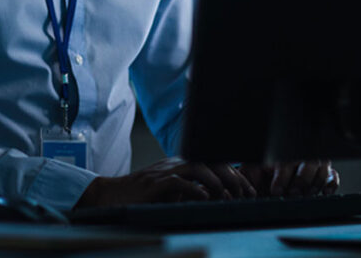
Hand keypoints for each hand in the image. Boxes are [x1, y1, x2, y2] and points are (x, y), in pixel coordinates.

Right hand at [74, 157, 256, 207]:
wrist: (113, 195)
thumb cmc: (142, 197)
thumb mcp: (171, 192)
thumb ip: (191, 191)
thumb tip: (215, 198)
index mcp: (181, 164)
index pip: (212, 162)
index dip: (233, 174)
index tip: (247, 190)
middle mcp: (175, 163)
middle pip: (210, 161)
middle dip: (232, 176)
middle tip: (245, 194)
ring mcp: (165, 171)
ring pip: (198, 168)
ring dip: (217, 182)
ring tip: (228, 197)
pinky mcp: (155, 184)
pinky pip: (180, 183)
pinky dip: (195, 191)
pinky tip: (205, 200)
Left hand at [239, 160, 338, 197]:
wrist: (271, 173)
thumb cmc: (261, 171)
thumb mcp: (252, 169)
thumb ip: (252, 171)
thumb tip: (254, 179)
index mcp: (283, 152)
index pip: (286, 161)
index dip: (282, 177)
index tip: (276, 190)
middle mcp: (301, 155)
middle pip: (307, 164)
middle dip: (299, 181)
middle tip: (292, 194)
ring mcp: (315, 163)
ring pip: (321, 169)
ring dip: (313, 184)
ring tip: (304, 195)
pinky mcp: (326, 172)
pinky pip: (333, 176)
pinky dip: (331, 183)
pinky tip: (324, 192)